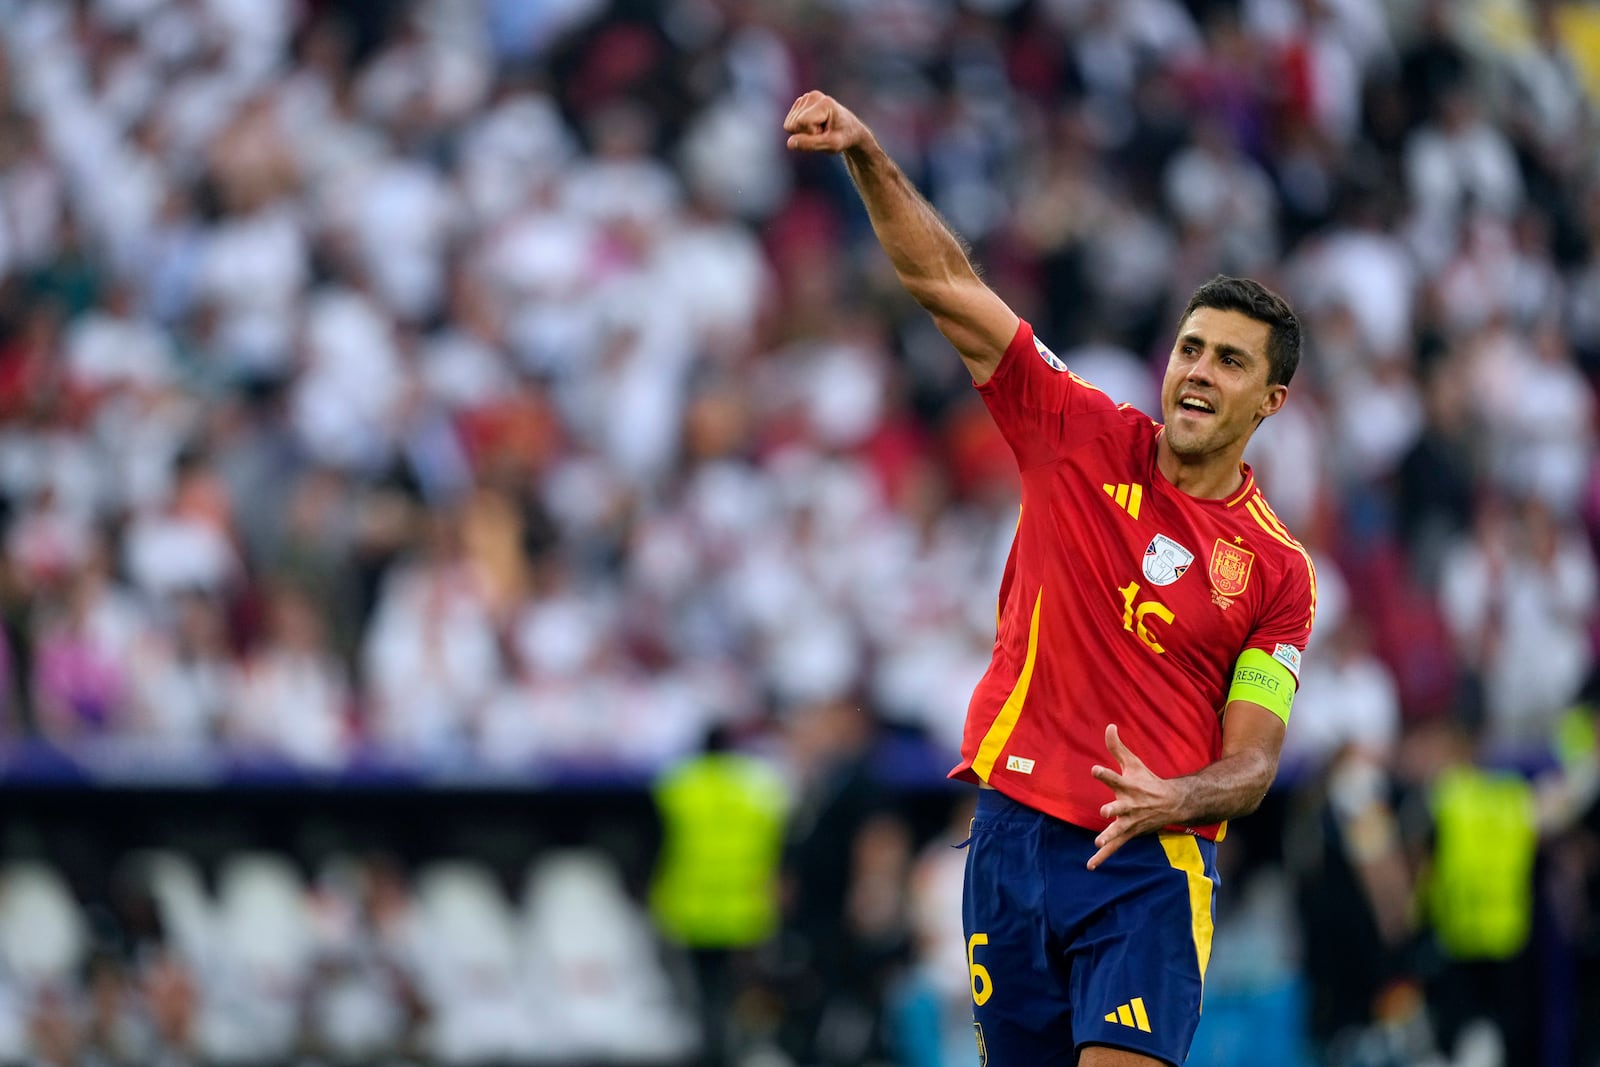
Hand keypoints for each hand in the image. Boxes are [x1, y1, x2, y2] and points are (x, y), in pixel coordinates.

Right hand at [783, 90, 869, 153]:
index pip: (802, 122)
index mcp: (824, 103)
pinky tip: (815, 125)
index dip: (811, 134)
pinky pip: (789, 124)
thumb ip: (810, 144)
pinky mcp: (800, 103)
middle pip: (793, 124)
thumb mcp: (831, 145)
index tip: (826, 132)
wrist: (849, 129)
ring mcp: (805, 98)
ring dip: (804, 131)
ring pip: (789, 124)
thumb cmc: (843, 137)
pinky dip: (801, 128)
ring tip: (820, 128)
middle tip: (823, 131)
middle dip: (807, 133)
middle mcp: (813, 96)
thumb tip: (789, 143)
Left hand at [1087, 724, 1182, 869]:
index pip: (1114, 777)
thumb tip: (1109, 725)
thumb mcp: (1133, 762)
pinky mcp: (1128, 833)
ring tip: (1098, 841)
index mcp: (1128, 786)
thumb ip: (1117, 747)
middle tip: (1105, 810)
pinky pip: (1115, 846)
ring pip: (1119, 830)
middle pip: (1119, 807)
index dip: (1104, 774)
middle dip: (1113, 809)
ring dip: (1110, 836)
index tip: (1094, 769)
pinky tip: (1090, 865)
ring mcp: (1129, 821)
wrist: (1172, 803)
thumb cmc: (1148, 780)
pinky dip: (1103, 856)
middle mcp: (1129, 804)